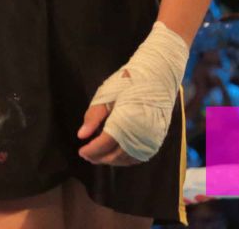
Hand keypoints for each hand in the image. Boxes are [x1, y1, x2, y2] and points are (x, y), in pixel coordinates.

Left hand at [76, 22, 187, 165]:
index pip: (105, 144)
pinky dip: (126, 159)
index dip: (92, 150)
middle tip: (86, 156)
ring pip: (128, 159)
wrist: (157, 78)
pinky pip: (139, 156)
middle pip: (116, 155)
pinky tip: (116, 154)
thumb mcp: (106, 95)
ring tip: (98, 156)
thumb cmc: (128, 83)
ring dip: (112, 160)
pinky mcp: (157, 140)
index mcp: (126, 121)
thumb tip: (81, 136)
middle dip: (99, 158)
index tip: (81, 151)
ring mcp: (151, 139)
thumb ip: (93, 117)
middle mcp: (140, 134)